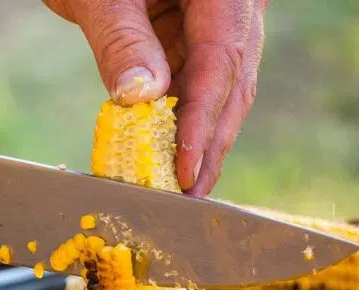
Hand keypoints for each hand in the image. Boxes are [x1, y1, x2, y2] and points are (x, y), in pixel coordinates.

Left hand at [44, 0, 267, 195]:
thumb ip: (122, 42)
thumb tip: (142, 98)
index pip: (221, 60)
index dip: (203, 121)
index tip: (184, 169)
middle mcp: (237, 1)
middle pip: (233, 81)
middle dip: (209, 144)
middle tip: (188, 200)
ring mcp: (221, 18)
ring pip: (221, 89)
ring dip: (198, 140)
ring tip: (179, 191)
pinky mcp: (199, 33)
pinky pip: (198, 82)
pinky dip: (181, 121)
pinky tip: (168, 160)